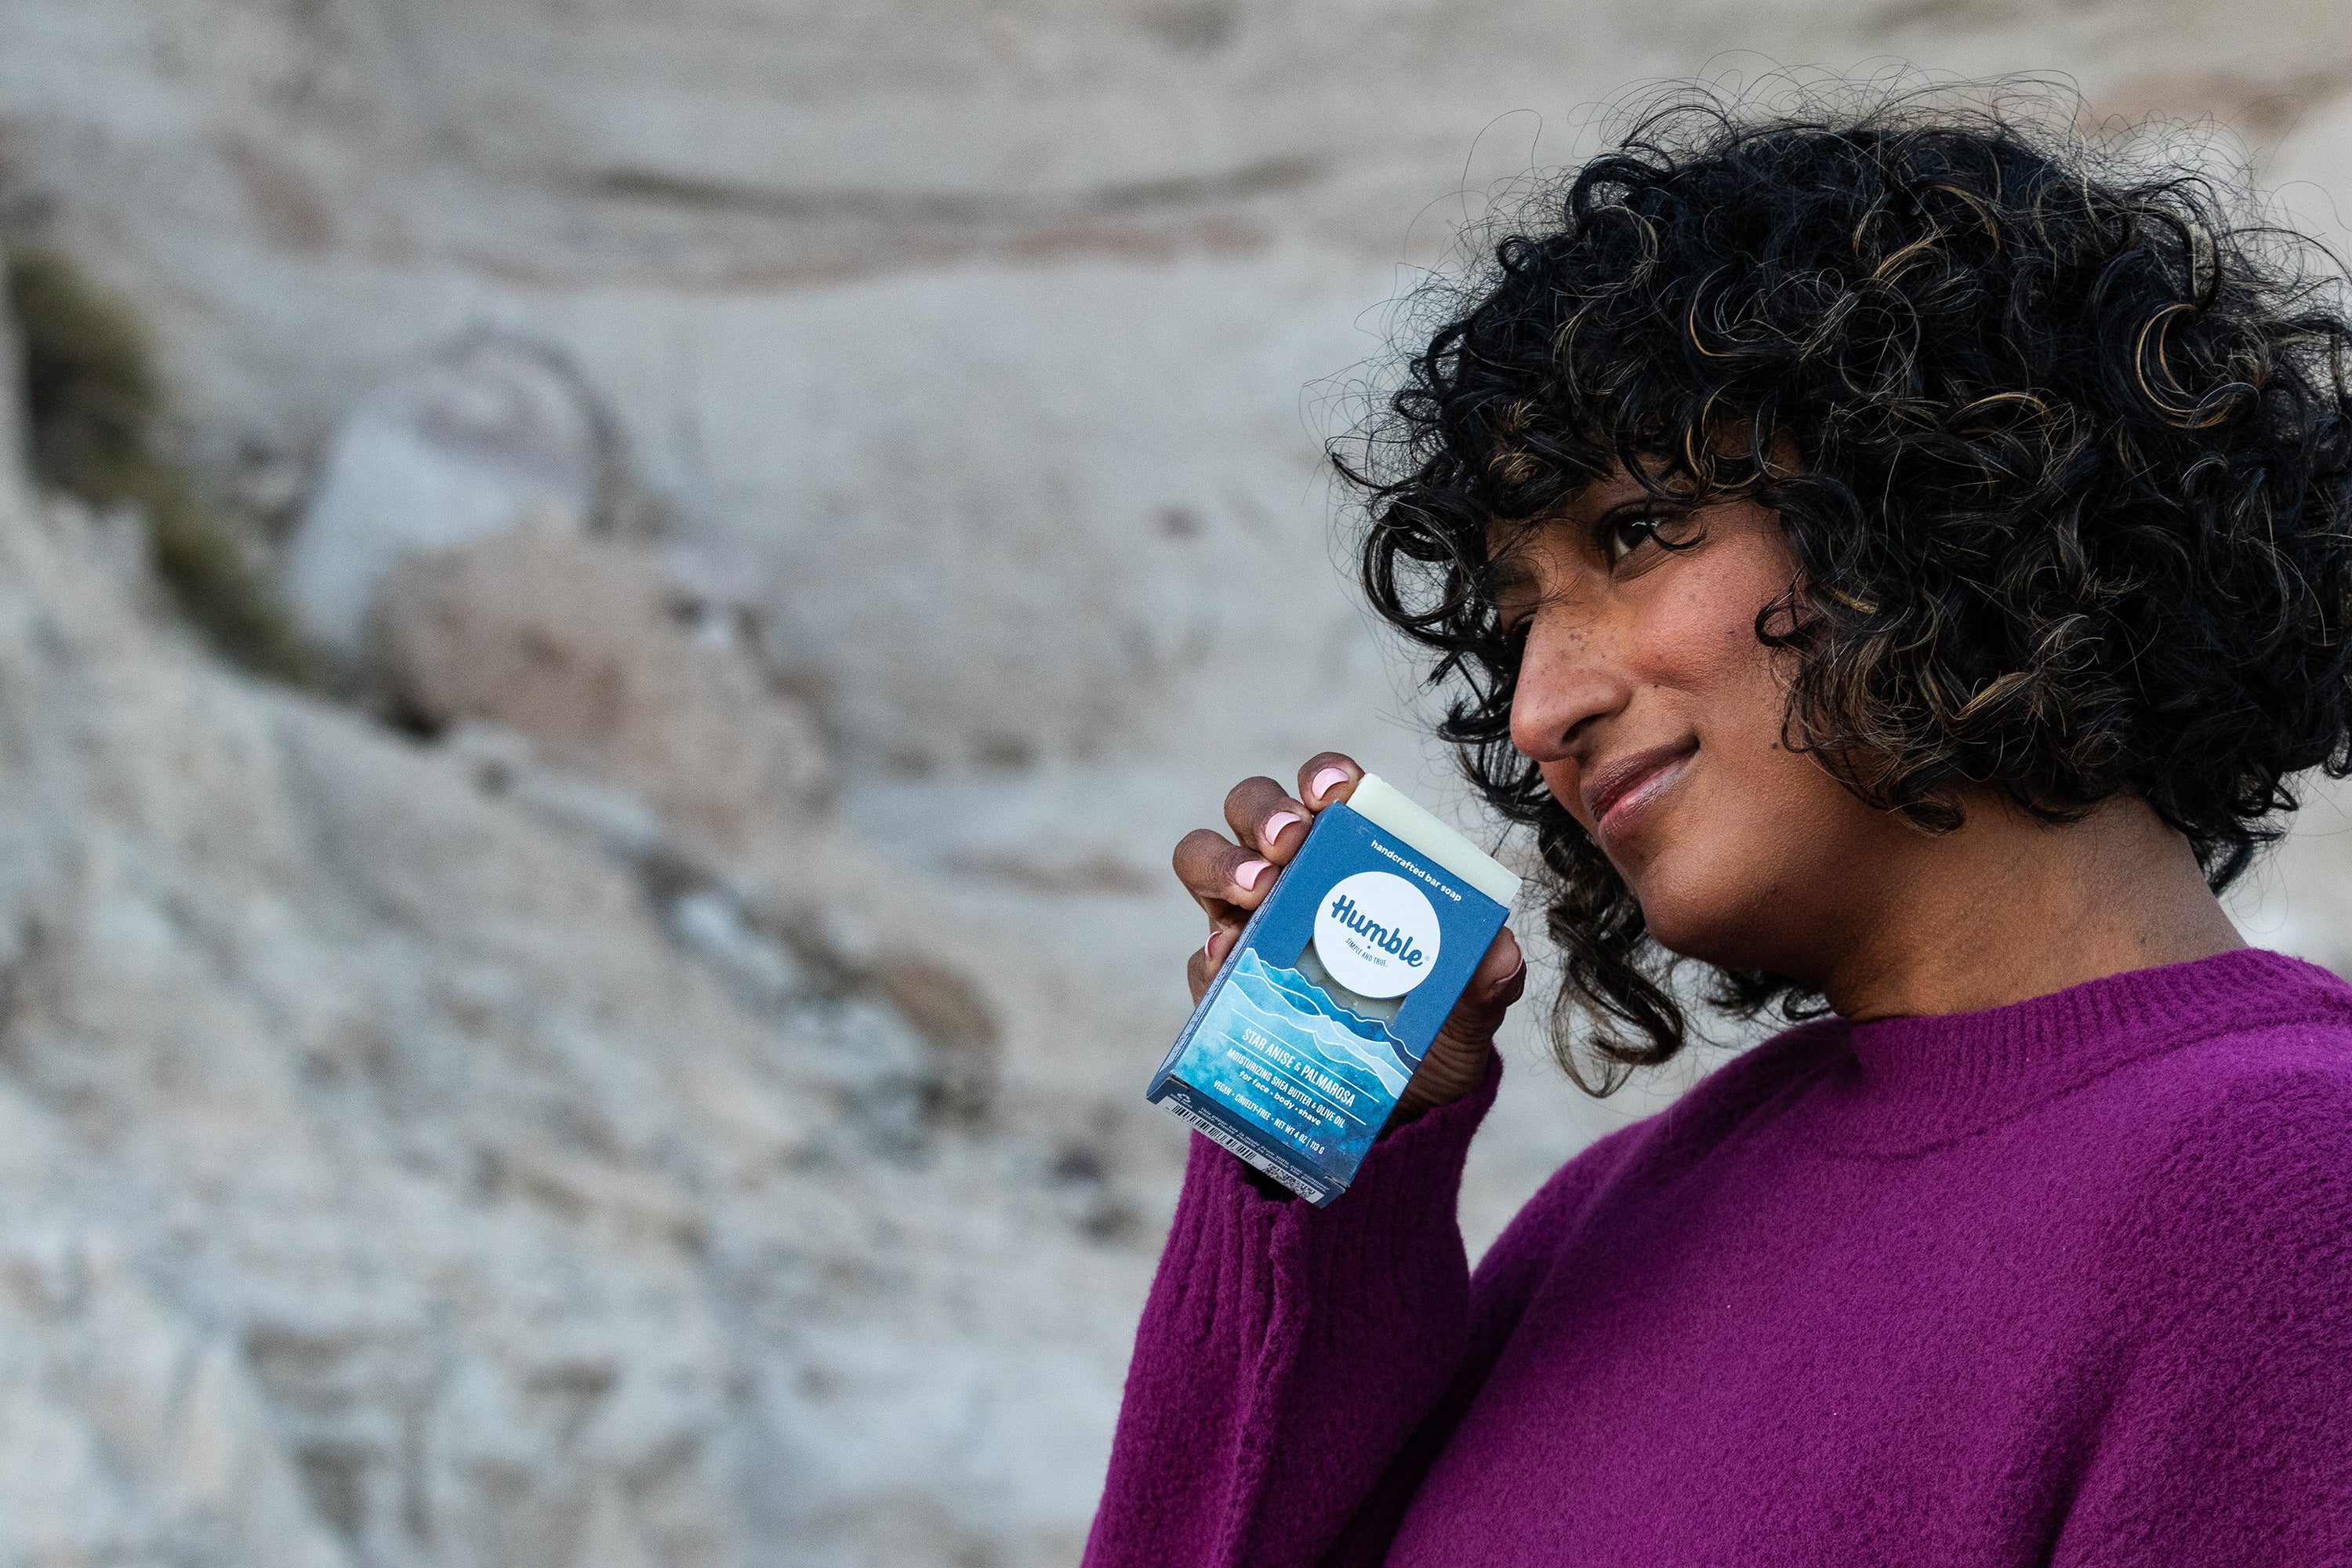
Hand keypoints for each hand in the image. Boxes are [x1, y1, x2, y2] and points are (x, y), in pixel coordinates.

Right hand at [1171, 751, 1524, 1131]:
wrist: (1392, 1111)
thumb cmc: (1430, 1033)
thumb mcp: (1468, 1011)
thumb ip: (1486, 981)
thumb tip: (1501, 952)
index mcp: (1353, 859)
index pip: (1329, 793)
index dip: (1324, 777)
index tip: (1335, 795)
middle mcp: (1292, 875)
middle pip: (1253, 810)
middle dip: (1264, 813)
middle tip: (1290, 845)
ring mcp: (1248, 923)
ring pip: (1204, 858)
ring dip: (1223, 863)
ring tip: (1255, 893)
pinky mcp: (1220, 981)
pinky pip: (1200, 954)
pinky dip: (1210, 951)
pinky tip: (1231, 963)